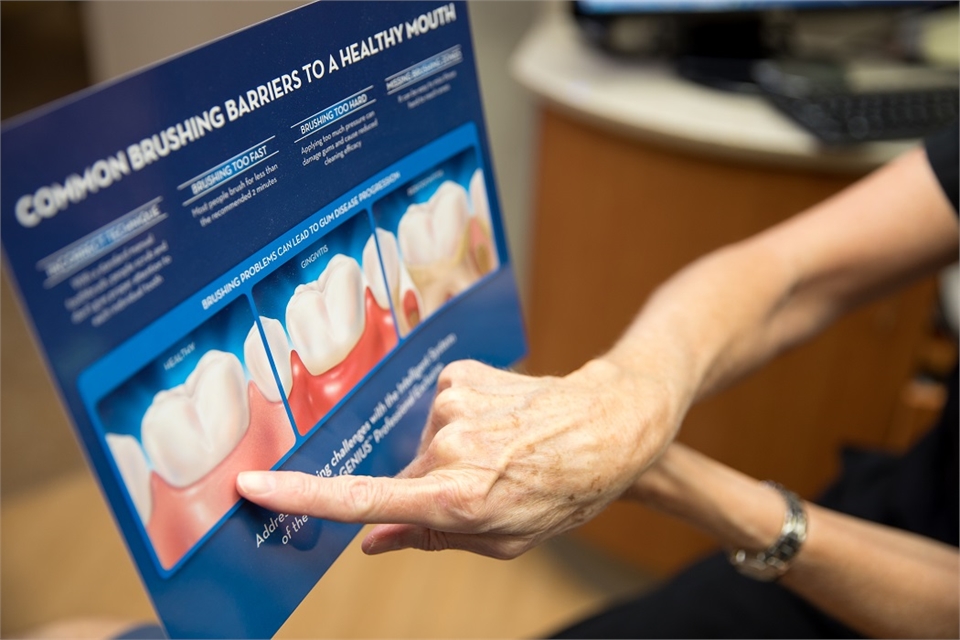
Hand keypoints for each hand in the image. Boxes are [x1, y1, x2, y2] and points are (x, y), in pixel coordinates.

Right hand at [237, 358, 683, 558]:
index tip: (252, 485)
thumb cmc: (561, 493)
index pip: (359, 499)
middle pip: (402, 477)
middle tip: (484, 487)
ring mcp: (451, 404)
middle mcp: (445, 448)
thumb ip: (427, 539)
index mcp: (453, 499)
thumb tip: (371, 541)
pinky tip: (500, 422)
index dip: (301, 495)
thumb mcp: (501, 540)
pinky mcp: (459, 374)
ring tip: (502, 452)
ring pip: (424, 441)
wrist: (607, 425)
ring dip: (449, 452)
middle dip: (426, 488)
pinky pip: (442, 406)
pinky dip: (461, 419)